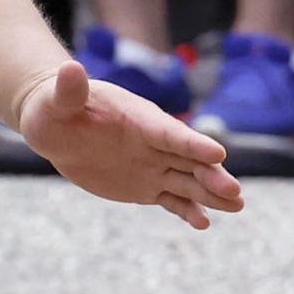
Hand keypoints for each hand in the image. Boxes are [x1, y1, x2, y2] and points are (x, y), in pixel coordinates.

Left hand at [15, 56, 242, 226]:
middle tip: (235, 192)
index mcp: (139, 119)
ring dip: (211, 194)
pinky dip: (187, 210)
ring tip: (237, 206)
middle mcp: (153, 143)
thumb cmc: (56, 107)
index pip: (170, 133)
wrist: (56, 127)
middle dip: (212, 175)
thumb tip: (71, 69)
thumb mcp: (57, 100)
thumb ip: (69, 90)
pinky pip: (172, 199)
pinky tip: (203, 223)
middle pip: (190, 160)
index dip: (192, 143)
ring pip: (189, 181)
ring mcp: (153, 165)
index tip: (218, 153)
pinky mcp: (146, 185)